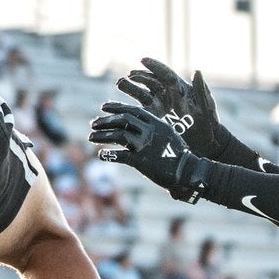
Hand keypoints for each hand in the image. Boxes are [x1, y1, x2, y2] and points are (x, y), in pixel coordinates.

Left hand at [88, 103, 209, 201]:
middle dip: (105, 120)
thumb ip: (153, 127)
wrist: (187, 171)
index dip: (116, 107)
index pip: (131, 110)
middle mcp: (149, 131)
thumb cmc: (179, 153)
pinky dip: (109, 154)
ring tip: (91, 137)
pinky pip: (121, 155)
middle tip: (93, 123)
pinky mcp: (141, 161)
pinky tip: (101, 155)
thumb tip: (139, 124)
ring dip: (102, 135)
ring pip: (118, 135)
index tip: (103, 107)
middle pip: (122, 120)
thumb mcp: (168, 134)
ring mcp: (144, 145)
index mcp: (156, 122)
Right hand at [116, 58, 224, 158]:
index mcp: (180, 88)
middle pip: (151, 82)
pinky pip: (140, 108)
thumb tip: (197, 71)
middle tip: (128, 76)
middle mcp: (168, 94)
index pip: (165, 74)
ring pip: (143, 93)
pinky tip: (121, 102)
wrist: (206, 141)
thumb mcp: (207, 105)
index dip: (154, 66)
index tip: (142, 60)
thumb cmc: (209, 121)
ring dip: (131, 87)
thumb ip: (201, 89)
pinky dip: (131, 104)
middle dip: (139, 77)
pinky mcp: (155, 116)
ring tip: (120, 83)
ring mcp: (160, 105)